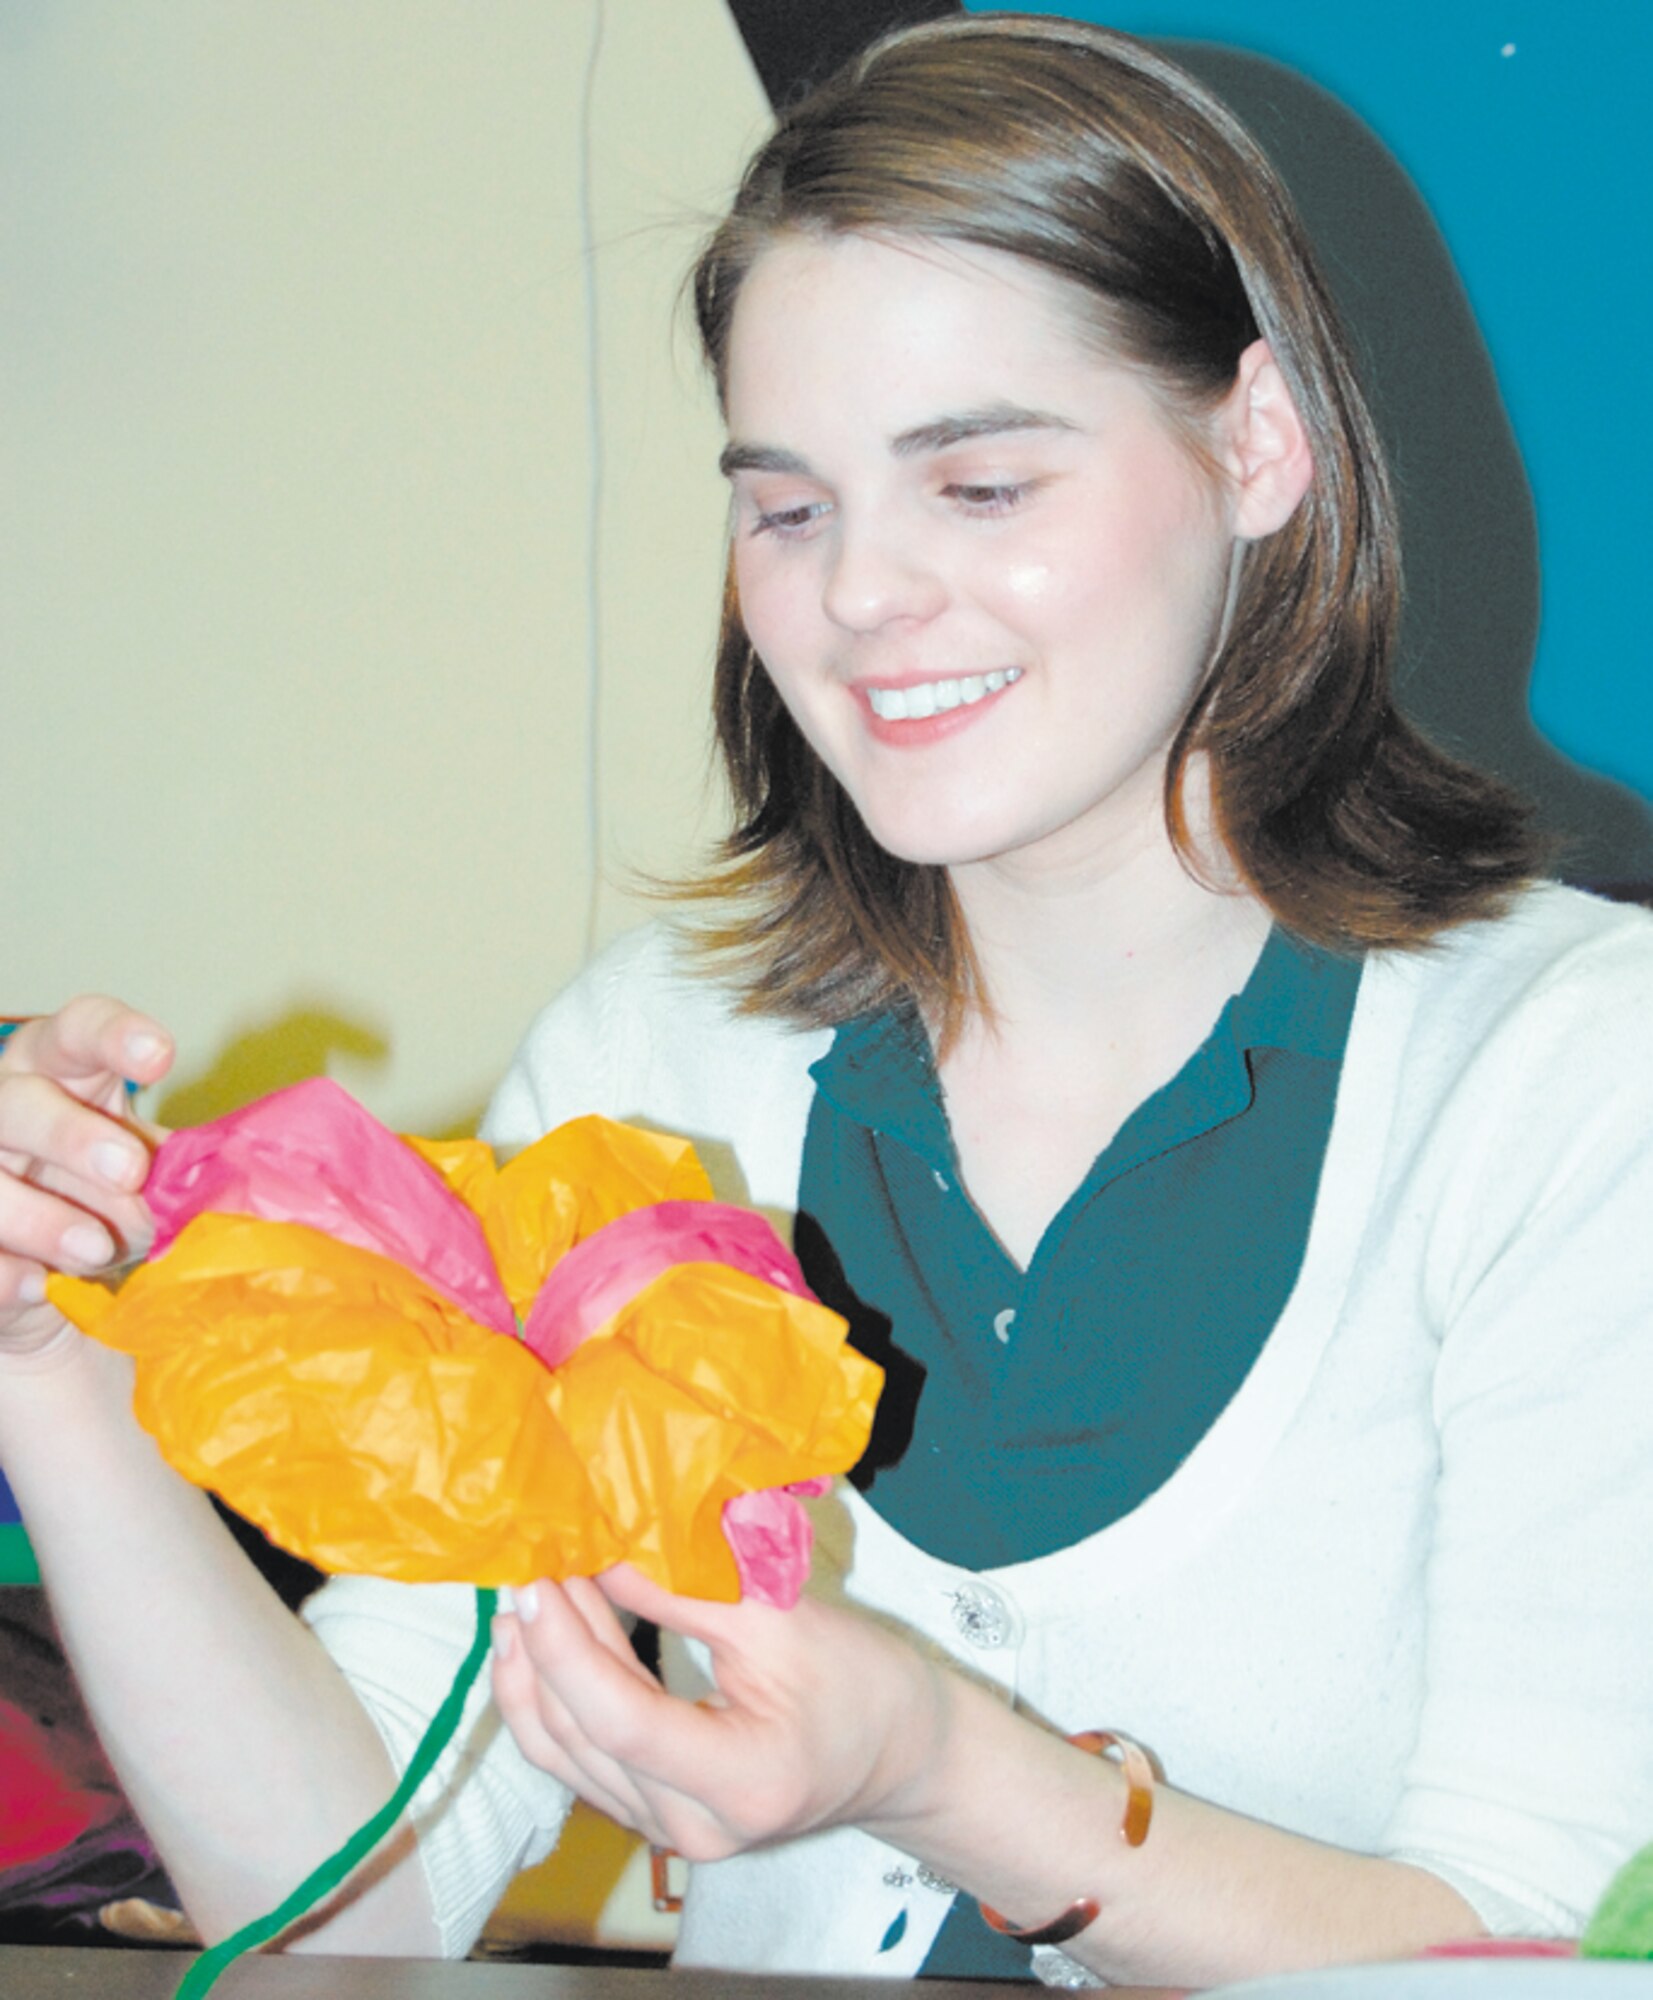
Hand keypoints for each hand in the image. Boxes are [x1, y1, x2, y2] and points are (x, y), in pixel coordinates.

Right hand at [0, 1000, 172, 1353]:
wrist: (54, 1290)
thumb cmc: (108, 1208)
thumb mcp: (149, 1180)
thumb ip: (184, 1171)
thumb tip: (240, 1184)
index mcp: (59, 1073)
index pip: (77, 1030)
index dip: (113, 1034)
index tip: (161, 1057)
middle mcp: (5, 1110)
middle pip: (16, 1099)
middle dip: (69, 1133)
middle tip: (130, 1172)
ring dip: (40, 1215)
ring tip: (95, 1248)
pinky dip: (5, 1270)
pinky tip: (40, 1286)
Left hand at [490, 1563, 946, 1862]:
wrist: (898, 1755)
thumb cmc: (861, 1683)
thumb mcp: (786, 1620)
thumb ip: (689, 1589)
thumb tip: (606, 1549)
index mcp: (743, 1782)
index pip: (624, 1721)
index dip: (569, 1648)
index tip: (540, 1580)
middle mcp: (693, 1828)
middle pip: (585, 1736)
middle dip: (545, 1645)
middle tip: (528, 1564)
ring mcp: (669, 1833)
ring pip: (567, 1756)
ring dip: (535, 1672)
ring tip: (521, 1598)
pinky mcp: (654, 1815)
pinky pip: (580, 1762)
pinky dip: (553, 1699)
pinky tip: (539, 1646)